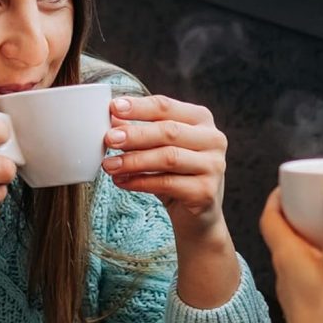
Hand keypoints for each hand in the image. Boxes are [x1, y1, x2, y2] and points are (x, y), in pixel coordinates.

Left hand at [103, 94, 228, 238]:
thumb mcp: (157, 148)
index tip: (113, 108)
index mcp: (201, 119)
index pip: (166, 107)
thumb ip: (140, 131)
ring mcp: (214, 166)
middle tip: (109, 139)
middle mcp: (213, 139)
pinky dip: (140, 182)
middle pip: (169, 132)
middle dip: (135, 135)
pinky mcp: (206, 191)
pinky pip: (167, 184)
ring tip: (109, 165)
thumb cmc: (174, 174)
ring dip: (134, 161)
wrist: (196, 215)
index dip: (139, 107)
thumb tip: (112, 117)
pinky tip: (121, 182)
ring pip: (168, 158)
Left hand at [259, 164, 322, 322]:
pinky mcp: (310, 302)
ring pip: (296, 250)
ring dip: (311, 232)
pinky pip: (310, 269)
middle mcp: (285, 268)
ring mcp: (296, 287)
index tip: (295, 180)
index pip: (270, 215)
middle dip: (298, 209)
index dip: (279, 195)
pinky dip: (322, 254)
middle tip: (319, 195)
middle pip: (283, 230)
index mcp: (286, 253)